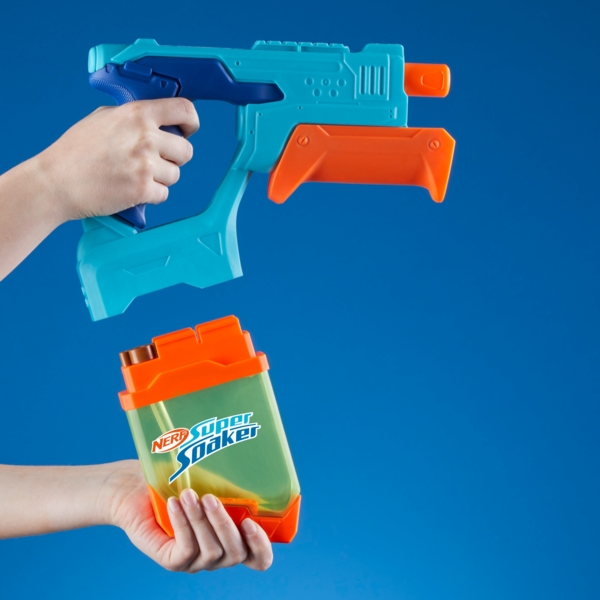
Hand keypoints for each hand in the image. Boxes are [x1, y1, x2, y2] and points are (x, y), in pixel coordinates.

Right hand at [32, 98, 198, 220]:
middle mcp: (145, 138)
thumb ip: (132, 117)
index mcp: (137, 115)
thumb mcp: (102, 118)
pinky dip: (151, 195)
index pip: (184, 109)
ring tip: (135, 176)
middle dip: (174, 158)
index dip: (191, 121)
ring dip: (160, 178)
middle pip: (186, 151)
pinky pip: (164, 194)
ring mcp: (145, 165)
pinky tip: (132, 189)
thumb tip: (157, 119)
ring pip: (175, 175)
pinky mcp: (143, 190)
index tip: (188, 130)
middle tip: (154, 161)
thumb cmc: (75, 152)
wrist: (56, 182)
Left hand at [106, 460, 272, 572]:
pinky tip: (176, 504)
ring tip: (189, 494)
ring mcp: (195, 561)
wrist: (135, 488)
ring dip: (201, 520)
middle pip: (236, 554)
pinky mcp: (173, 562)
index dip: (261, 546)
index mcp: (233, 538)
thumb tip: (253, 477)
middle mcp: (218, 554)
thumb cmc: (176, 480)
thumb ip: (231, 488)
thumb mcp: (209, 482)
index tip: (252, 522)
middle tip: (210, 498)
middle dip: (225, 524)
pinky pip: (185, 549)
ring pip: (211, 551)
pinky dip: (183, 525)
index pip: (259, 558)